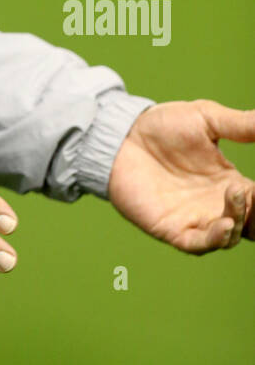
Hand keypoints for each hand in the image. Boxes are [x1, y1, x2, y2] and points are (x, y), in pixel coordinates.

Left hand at [108, 99, 254, 252]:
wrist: (121, 135)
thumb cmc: (162, 127)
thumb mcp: (206, 119)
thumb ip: (240, 125)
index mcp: (230, 183)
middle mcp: (217, 206)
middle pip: (253, 223)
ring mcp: (196, 220)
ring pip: (230, 235)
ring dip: (240, 219)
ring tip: (236, 193)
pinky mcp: (172, 229)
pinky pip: (199, 245)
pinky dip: (216, 239)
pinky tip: (226, 223)